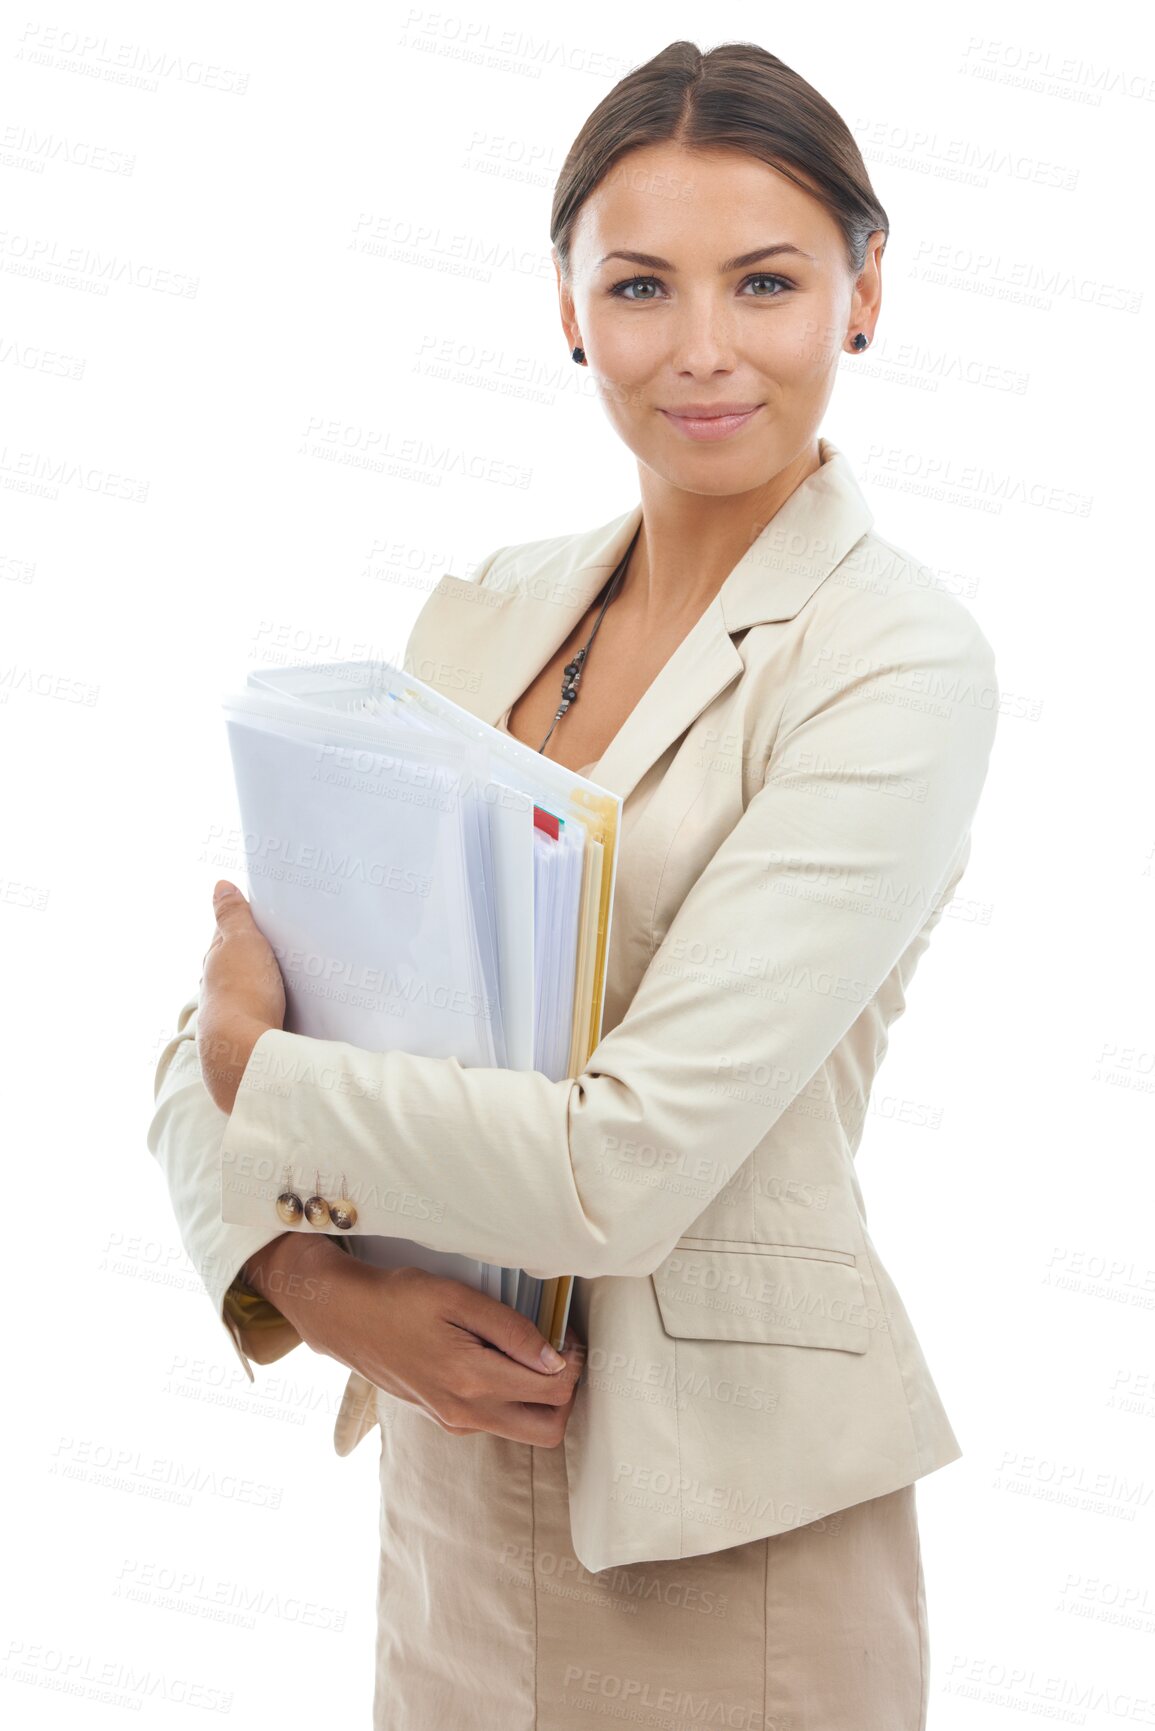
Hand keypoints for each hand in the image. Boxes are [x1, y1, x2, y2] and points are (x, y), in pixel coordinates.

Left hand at [197, 879, 285, 1112]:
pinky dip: (282, 1007)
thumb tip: (220, 886)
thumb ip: (233, 914)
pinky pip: (271, 1014)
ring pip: (256, 991)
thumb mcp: (240, 941)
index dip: (247, 924)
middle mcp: (220, 990)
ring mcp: (237, 1015)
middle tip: (290, 943)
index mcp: (215, 962)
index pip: (230, 935)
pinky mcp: (255, 1036)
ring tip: (301, 976)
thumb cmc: (242, 992)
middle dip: (261, 955)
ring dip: (272, 984)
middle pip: (242, 966)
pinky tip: (298, 1008)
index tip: (269, 916)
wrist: (246, 1052)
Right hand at [247, 1237, 586, 1447]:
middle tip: (561, 1349)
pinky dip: (514, 1398)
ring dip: (542, 1398)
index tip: (567, 1329)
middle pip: (549, 1429)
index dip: (575, 1359)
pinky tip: (501, 1358)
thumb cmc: (399, 1299)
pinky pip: (498, 1420)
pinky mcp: (447, 1420)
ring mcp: (455, 1422)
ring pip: (525, 1430)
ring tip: (531, 1351)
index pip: (555, 1390)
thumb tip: (555, 1358)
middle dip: (567, 1392)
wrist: (346, 1319)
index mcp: (471, 1380)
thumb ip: (510, 1329)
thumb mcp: (456, 1298)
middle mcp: (466, 1413)